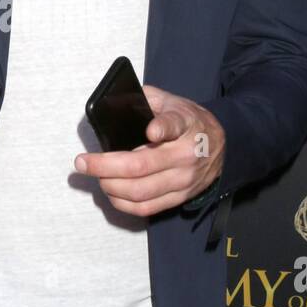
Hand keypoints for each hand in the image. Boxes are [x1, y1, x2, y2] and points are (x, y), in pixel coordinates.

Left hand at [74, 83, 225, 216]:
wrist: (223, 146)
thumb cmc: (190, 122)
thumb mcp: (173, 101)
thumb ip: (146, 98)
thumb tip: (114, 101)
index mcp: (185, 124)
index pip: (174, 125)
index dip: (161, 128)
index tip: (150, 130)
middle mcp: (186, 155)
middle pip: (141, 166)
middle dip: (105, 166)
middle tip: (83, 162)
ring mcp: (183, 180)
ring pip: (140, 191)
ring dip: (110, 186)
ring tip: (96, 175)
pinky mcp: (180, 197)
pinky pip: (147, 208)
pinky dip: (123, 203)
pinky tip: (111, 192)